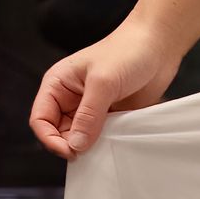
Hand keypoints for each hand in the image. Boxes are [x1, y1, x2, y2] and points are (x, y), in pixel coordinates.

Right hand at [28, 18, 183, 159]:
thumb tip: (76, 145)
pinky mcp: (109, 115)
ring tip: (104, 145)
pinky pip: (100, 137)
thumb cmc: (128, 51)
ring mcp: (89, 108)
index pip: (40, 119)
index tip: (69, 151)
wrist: (159, 45)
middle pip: (58, 132)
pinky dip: (105, 143)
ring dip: (89, 146)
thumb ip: (88, 115)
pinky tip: (116, 141)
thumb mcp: (103, 83)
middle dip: (70, 144)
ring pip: (79, 137)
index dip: (49, 138)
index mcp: (57, 84)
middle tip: (89, 153)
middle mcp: (69, 98)